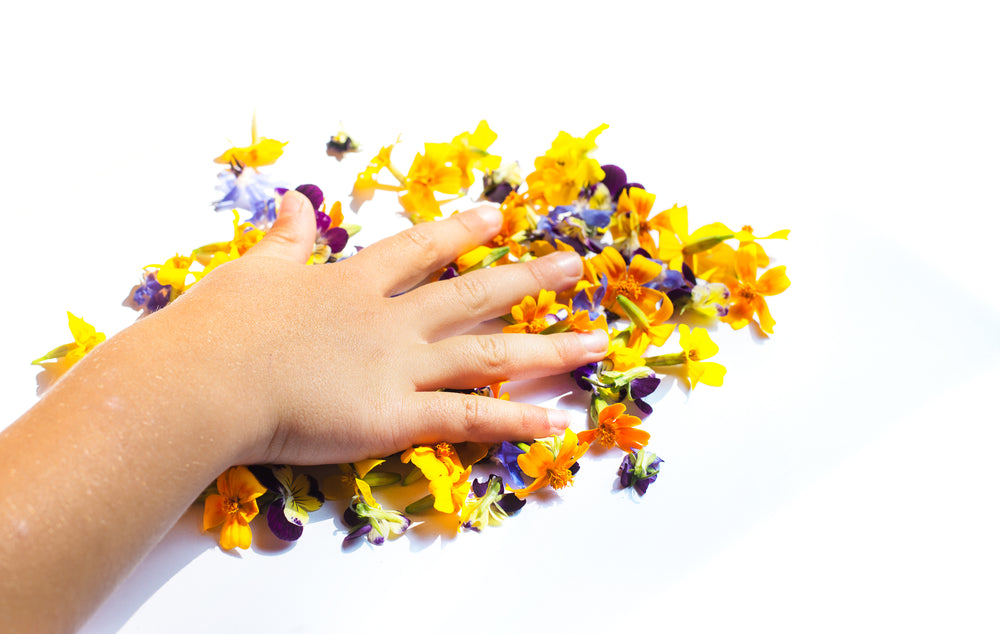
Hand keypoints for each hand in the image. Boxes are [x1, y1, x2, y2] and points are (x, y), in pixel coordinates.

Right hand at [154, 191, 608, 465]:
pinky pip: (468, 419)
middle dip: (527, 276)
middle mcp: (390, 320)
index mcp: (353, 283)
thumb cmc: (220, 327)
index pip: (420, 251)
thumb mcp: (254, 269)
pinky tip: (557, 423)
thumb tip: (294, 200)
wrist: (206, 380)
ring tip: (594, 343)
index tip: (498, 217)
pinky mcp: (396, 417)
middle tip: (574, 265)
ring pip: (488, 353)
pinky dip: (514, 422)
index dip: (462, 232)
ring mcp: (399, 367)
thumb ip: (286, 238)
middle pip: (472, 294)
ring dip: (546, 347)